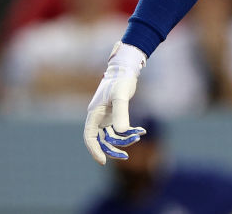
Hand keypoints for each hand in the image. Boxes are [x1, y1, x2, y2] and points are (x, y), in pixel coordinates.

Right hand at [83, 42, 147, 164]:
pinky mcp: (114, 116)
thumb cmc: (121, 81)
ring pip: (111, 136)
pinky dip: (129, 132)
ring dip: (124, 139)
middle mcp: (97, 118)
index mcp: (94, 114)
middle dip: (112, 149)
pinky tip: (141, 131)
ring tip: (139, 135)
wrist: (126, 70)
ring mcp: (105, 118)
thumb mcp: (121, 96)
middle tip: (126, 156)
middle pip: (101, 140)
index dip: (94, 150)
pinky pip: (120, 130)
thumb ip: (121, 113)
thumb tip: (122, 131)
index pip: (90, 137)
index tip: (103, 161)